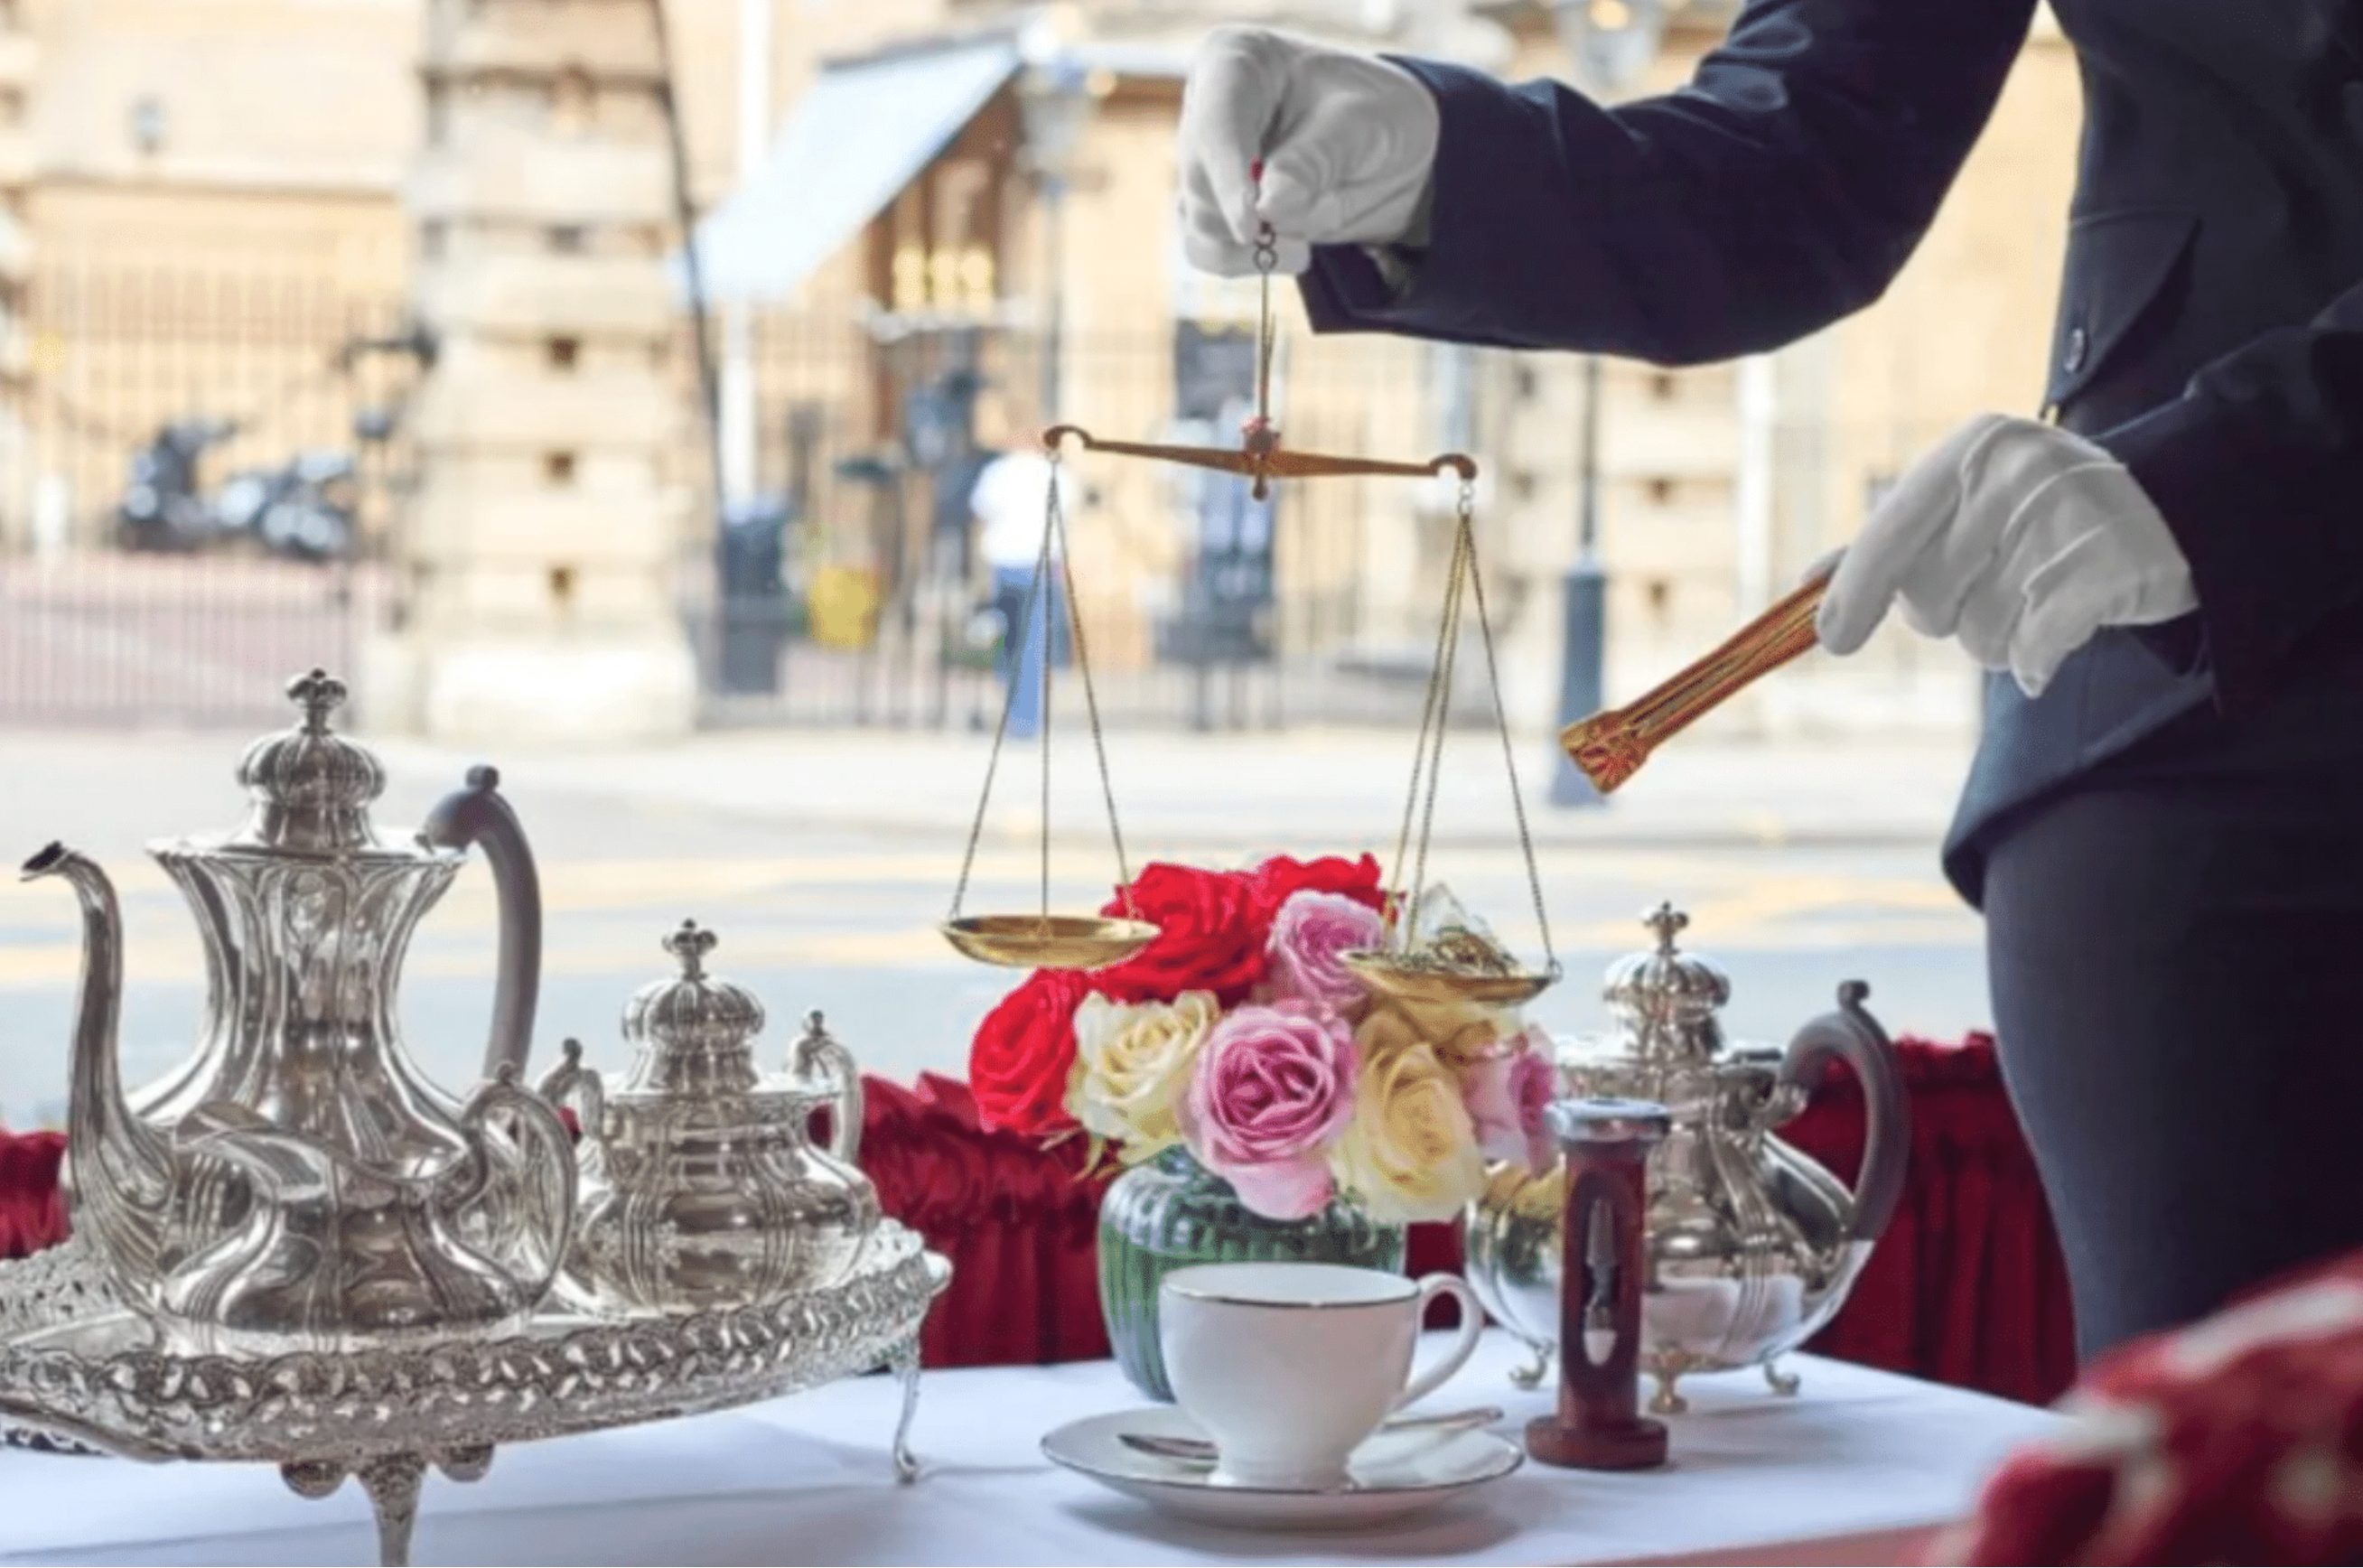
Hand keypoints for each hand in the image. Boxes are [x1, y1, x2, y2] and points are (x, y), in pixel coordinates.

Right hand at [1176, 26, 1439, 277]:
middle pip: (1200, 181)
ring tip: (1320, 221)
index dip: (1229, 177)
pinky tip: (1295, 249)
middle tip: (1324, 213)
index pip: (1216, 123)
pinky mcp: (1208, 209)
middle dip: (1258, 215)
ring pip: (1200, 223)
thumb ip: (1317, 161)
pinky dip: (1249, 263)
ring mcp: (1201, 163)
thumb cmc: (1374, 115)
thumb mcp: (1364, 126)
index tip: (1251, 225)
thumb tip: (1267, 209)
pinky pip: (1205, 251)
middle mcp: (1204, 110)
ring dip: (1260, 243)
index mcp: (1234, 62)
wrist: (1387, 150)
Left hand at [1816, 414, 2195, 697]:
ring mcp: (2066, 515)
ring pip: (1980, 634)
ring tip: (2040, 599)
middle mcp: (2015, 473)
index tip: (1833, 639)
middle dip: (1953, 618)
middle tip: (1998, 590)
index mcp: (1973, 451)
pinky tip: (2059, 635)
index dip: (1855, 592)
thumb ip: (1893, 540)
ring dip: (2000, 640)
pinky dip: (2039, 659)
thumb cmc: (2048, 517)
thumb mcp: (1971, 504)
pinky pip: (2034, 648)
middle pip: (1929, 601)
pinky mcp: (2109, 567)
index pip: (1889, 533)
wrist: (2177, 512)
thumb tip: (1807, 583)